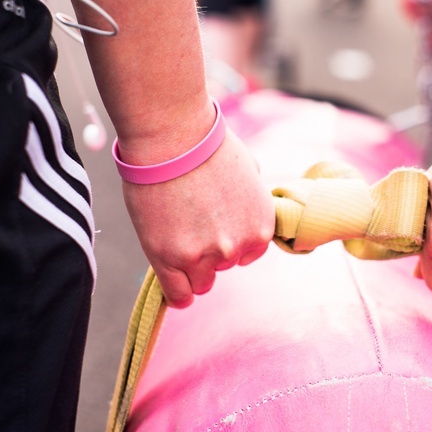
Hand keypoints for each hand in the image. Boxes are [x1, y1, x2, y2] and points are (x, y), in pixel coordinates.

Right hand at [121, 128, 274, 307]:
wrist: (173, 136)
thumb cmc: (206, 144)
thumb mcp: (247, 169)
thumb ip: (250, 197)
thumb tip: (246, 205)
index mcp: (261, 226)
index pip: (248, 255)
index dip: (229, 243)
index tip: (212, 229)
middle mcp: (237, 246)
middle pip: (222, 267)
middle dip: (208, 251)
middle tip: (188, 224)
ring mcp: (204, 256)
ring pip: (200, 282)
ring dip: (190, 266)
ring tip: (173, 237)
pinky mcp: (170, 259)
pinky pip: (178, 294)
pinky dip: (176, 292)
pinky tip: (172, 281)